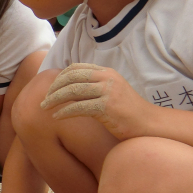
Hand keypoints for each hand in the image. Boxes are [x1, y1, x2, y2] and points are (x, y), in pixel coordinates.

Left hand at [40, 63, 154, 139]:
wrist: (148, 124)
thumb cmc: (127, 111)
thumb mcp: (111, 91)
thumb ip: (94, 86)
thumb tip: (67, 88)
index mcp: (106, 72)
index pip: (76, 68)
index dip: (59, 77)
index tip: (50, 89)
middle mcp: (107, 78)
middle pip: (70, 77)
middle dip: (53, 88)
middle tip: (43, 100)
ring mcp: (108, 91)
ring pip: (72, 91)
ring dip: (54, 99)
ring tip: (45, 108)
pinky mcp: (107, 107)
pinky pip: (78, 107)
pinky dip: (64, 112)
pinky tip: (56, 117)